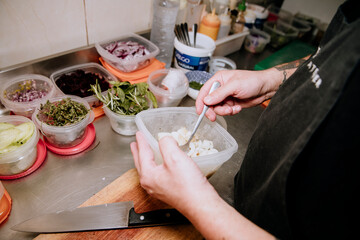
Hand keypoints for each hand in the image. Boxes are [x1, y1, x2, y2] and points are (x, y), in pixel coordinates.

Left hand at [130, 132, 274, 239]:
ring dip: (146, 159)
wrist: (201, 204)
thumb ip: (166, 143)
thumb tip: (165, 139)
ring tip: (146, 153)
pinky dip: (156, 166)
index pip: (142, 154)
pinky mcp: (168, 192)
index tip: (139, 134)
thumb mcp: (175, 157)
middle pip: (141, 163)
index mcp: (148, 175)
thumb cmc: (188, 185)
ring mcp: (159, 190)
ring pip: (148, 170)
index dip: (141, 141)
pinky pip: (157, 176)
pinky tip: (162, 165)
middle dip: (138, 152)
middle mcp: (151, 184)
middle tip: (135, 144)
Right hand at [196, 69, 279, 120]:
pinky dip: (231, 112)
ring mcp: (225, 96)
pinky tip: (238, 108)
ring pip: (217, 108)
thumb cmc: (252, 81)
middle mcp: (220, 88)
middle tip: (214, 116)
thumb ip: (219, 94)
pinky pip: (225, 111)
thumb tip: (206, 101)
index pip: (204, 91)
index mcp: (218, 79)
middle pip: (209, 102)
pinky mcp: (231, 104)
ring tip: (233, 109)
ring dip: (224, 111)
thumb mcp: (234, 86)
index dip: (200, 102)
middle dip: (213, 110)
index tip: (200, 111)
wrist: (266, 88)